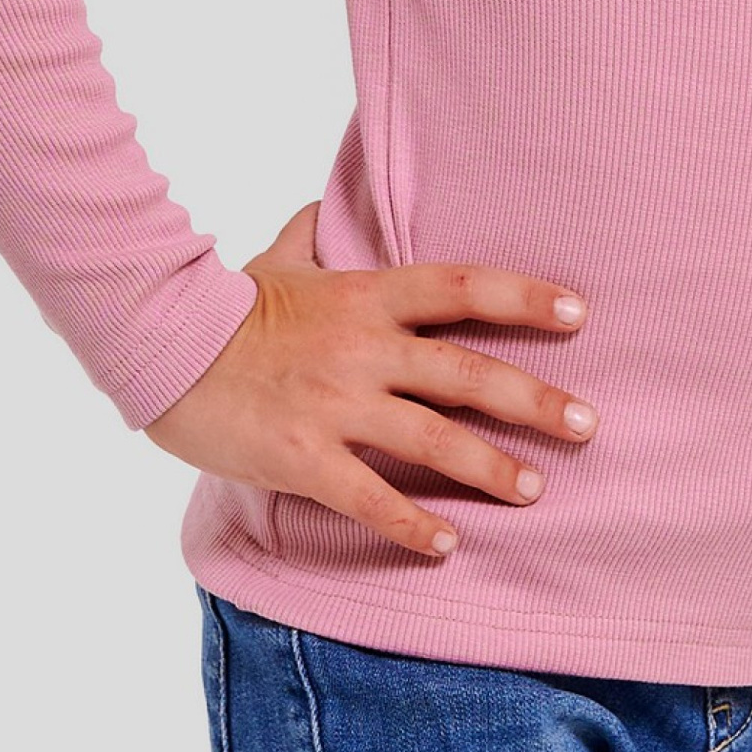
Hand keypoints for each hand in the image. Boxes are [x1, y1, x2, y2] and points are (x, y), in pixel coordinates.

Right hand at [142, 201, 597, 558]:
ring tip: (535, 489)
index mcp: (367, 295)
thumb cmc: (228, 302)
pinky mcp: (304, 456)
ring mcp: (335, 405)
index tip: (579, 313)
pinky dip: (412, 524)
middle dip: (533, 400)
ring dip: (490, 467)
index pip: (462, 288)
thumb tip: (330, 205)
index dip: (524, 298)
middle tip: (587, 423)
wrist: (164, 348)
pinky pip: (369, 498)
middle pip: (466, 372)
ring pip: (432, 439)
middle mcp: (363, 348)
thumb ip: (315, 232)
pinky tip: (446, 546)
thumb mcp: (280, 256)